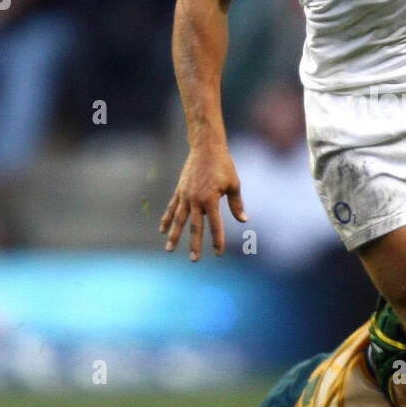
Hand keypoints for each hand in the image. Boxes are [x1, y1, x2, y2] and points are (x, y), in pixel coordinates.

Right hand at [159, 142, 246, 259]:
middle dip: (194, 244)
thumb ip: (236, 203)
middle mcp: (196, 199)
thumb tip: (243, 220)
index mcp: (211, 199)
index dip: (217, 240)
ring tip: (169, 249)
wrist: (206, 147)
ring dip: (174, 235)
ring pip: (178, 219)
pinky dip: (167, 219)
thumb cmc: (223, 164)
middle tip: (194, 260)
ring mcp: (185, 195)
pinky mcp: (180, 190)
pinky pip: (172, 208)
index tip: (218, 253)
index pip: (215, 225)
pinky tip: (162, 230)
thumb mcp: (234, 183)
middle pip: (195, 226)